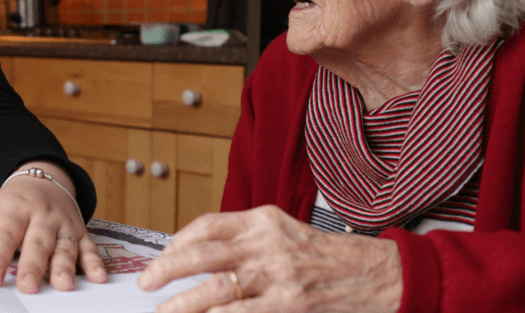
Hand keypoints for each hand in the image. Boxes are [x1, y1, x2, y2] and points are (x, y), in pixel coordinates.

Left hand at [0, 161, 107, 292]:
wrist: (44, 179)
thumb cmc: (14, 203)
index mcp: (15, 209)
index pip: (5, 235)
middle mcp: (41, 216)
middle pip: (37, 242)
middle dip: (33, 265)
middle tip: (28, 287)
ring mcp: (63, 223)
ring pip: (64, 246)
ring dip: (65, 266)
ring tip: (63, 286)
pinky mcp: (80, 231)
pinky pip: (89, 247)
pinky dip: (95, 262)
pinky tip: (98, 277)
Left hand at [138, 205, 402, 312]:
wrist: (379, 274)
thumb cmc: (330, 257)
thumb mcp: (286, 233)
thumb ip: (248, 240)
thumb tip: (202, 256)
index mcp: (263, 220)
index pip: (208, 225)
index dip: (178, 242)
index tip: (162, 256)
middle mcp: (266, 243)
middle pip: (201, 254)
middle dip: (165, 270)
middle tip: (146, 283)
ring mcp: (276, 275)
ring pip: (213, 288)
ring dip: (182, 303)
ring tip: (164, 311)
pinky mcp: (288, 304)